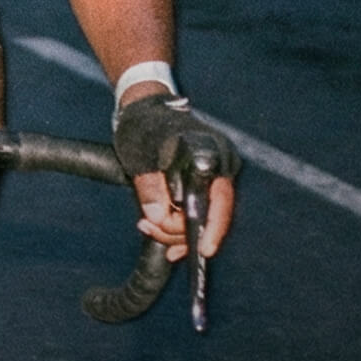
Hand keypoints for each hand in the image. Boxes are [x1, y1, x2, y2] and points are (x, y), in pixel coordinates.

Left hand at [114, 94, 238, 261]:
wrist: (143, 110)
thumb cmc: (143, 126)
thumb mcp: (139, 157)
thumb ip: (149, 187)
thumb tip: (158, 216)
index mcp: (210, 154)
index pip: (221, 199)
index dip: (213, 228)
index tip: (202, 250)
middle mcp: (219, 166)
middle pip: (209, 216)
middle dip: (177, 231)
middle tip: (147, 226)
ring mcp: (211, 177)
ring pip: (199, 219)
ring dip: (172, 230)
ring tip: (146, 224)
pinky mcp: (200, 185)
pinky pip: (195, 214)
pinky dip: (178, 228)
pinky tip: (161, 234)